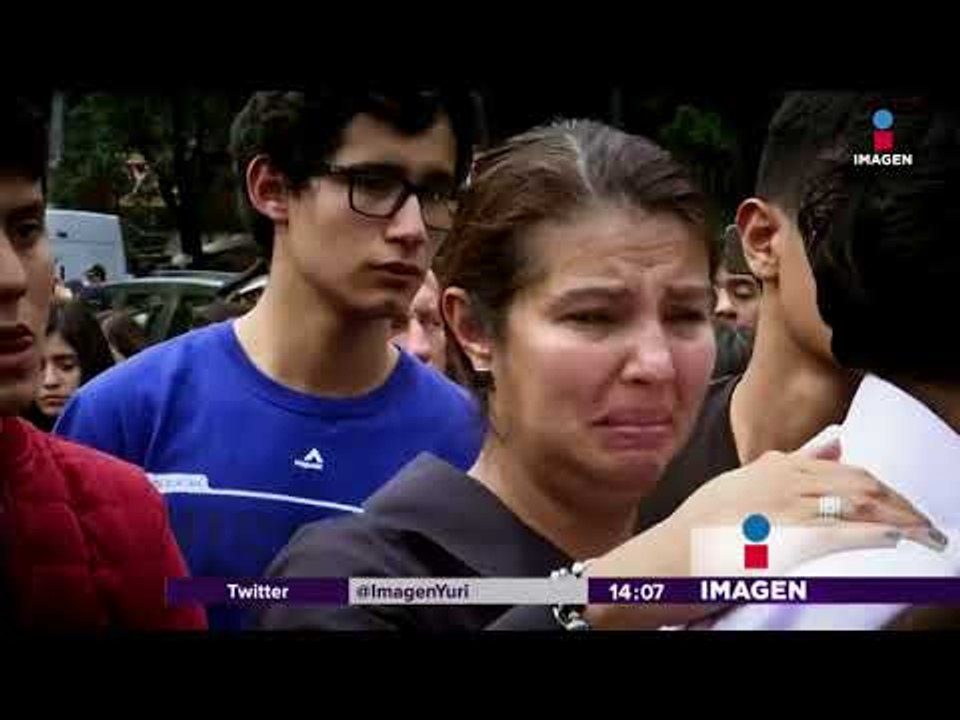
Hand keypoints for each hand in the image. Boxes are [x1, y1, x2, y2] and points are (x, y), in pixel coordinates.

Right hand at [583, 439, 945, 628]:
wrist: (667, 558)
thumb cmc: (697, 528)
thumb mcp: (738, 484)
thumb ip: (784, 462)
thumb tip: (832, 441)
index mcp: (773, 467)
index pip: (845, 469)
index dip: (879, 486)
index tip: (897, 503)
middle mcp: (785, 482)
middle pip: (860, 485)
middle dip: (898, 503)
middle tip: (920, 524)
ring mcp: (787, 510)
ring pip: (859, 506)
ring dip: (898, 520)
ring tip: (920, 535)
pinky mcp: (788, 541)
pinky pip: (844, 533)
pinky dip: (876, 534)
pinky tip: (894, 540)